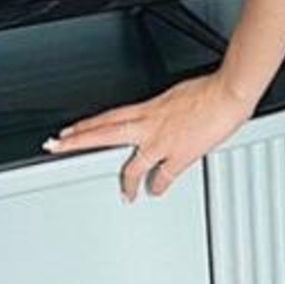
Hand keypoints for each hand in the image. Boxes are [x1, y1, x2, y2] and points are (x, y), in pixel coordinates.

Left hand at [41, 72, 256, 202]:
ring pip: (133, 165)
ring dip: (127, 182)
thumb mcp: (179, 95)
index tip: (68, 131)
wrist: (228, 92)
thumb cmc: (210, 90)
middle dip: (77, 142)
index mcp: (149, 108)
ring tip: (124, 194)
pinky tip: (155, 192)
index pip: (108, 118)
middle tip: (56, 147)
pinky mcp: (180, 155)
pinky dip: (158, 186)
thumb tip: (166, 118)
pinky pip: (163, 177)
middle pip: (104, 134)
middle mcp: (150, 125)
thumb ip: (166, 110)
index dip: (85, 125)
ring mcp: (162, 142)